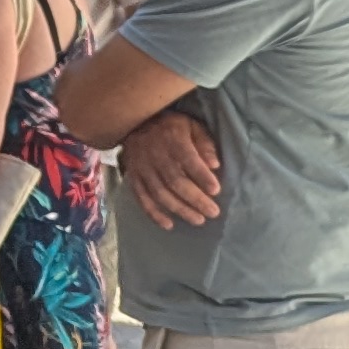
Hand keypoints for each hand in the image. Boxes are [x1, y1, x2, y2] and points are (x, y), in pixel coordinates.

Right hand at [119, 107, 222, 230]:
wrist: (132, 123)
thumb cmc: (169, 126)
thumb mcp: (190, 126)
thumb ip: (204, 143)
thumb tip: (215, 165)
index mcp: (172, 139)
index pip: (188, 160)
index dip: (202, 176)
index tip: (216, 190)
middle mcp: (155, 155)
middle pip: (175, 181)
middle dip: (195, 199)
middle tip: (213, 212)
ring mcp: (142, 168)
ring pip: (160, 193)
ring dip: (180, 209)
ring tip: (198, 220)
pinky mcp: (133, 177)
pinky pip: (142, 198)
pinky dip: (154, 213)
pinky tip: (168, 225)